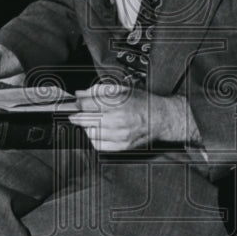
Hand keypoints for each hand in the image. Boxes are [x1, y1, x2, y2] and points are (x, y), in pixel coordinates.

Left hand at [69, 83, 196, 152]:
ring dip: (87, 126)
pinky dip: (93, 138)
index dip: (78, 103)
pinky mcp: (121, 146)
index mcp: (118, 103)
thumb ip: (98, 90)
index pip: (86, 105)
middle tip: (77, 113)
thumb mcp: (121, 89)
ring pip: (90, 133)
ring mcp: (120, 135)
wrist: (159, 118)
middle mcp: (118, 120)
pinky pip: (98, 145)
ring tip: (92, 121)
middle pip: (86, 119)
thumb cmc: (141, 102)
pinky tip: (98, 131)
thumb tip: (80, 94)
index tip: (77, 102)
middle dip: (78, 115)